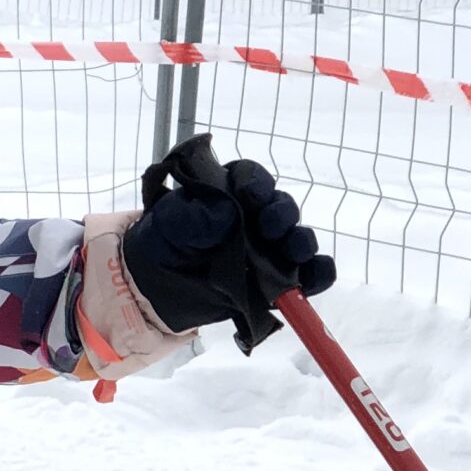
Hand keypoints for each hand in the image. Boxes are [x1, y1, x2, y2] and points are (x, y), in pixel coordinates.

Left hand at [123, 143, 335, 335]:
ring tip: (294, 253)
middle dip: (282, 215)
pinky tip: (309, 280)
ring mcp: (268, 250)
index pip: (251, 179)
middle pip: (281, 209)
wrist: (154, 291)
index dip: (256, 185)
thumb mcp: (169, 227)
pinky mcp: (276, 281)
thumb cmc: (162, 247)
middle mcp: (254, 218)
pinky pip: (308, 275)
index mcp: (229, 194)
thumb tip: (225, 214)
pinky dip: (317, 275)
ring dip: (301, 244)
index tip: (250, 198)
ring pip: (297, 241)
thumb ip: (193, 217)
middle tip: (271, 228)